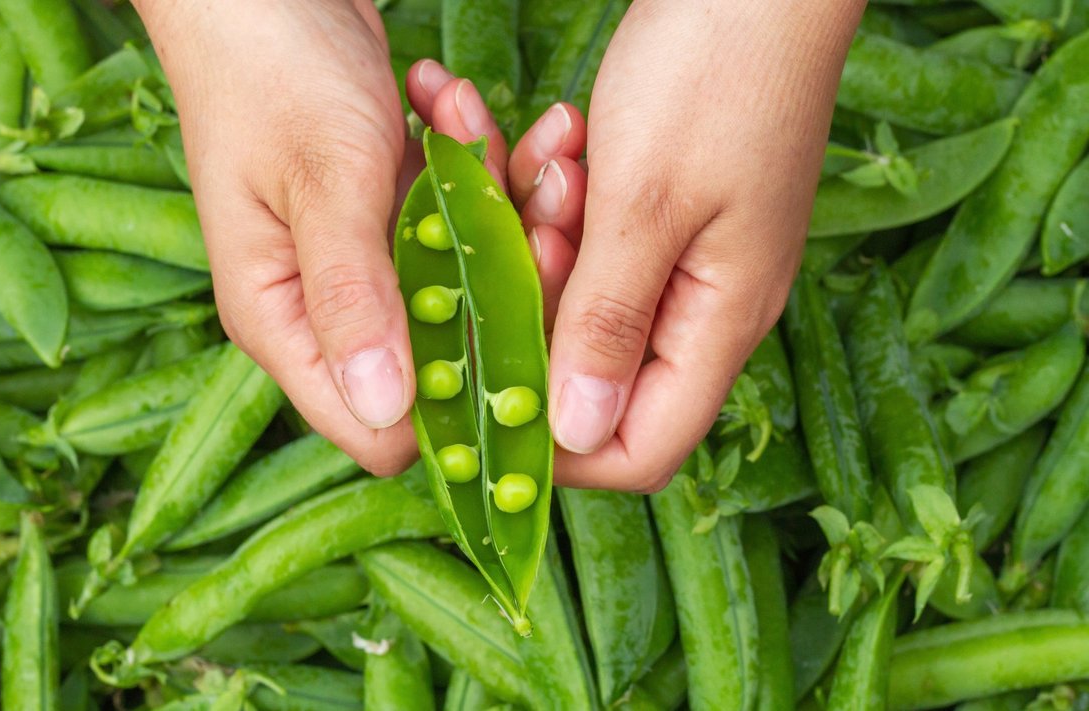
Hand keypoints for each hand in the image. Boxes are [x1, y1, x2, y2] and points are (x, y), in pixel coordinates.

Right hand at [135, 0, 583, 473]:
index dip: (459, 411)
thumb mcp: (321, 181)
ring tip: (502, 126)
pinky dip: (477, 166)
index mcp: (284, 322)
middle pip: (443, 354)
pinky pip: (461, 220)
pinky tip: (456, 102)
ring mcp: (365, 262)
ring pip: (466, 280)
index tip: (534, 351)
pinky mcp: (394, 217)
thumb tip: (383, 409)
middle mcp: (327, 309)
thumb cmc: (270, 69)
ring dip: (500, 203)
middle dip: (507, 285)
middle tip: (545, 203)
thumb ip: (350, 295)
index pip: (376, 426)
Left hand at [548, 0, 864, 490]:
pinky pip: (588, 238)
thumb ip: (607, 324)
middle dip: (534, 310)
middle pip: (594, 371)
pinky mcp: (661, 212)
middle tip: (516, 231)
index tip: (488, 394)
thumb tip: (576, 432)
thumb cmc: (717, 70)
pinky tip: (561, 139)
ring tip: (549, 160)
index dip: (560, 445)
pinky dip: (557, 200)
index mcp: (719, 322)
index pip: (640, 447)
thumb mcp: (646, 203)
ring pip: (580, 297)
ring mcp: (684, 257)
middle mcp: (705, 305)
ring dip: (540, 239)